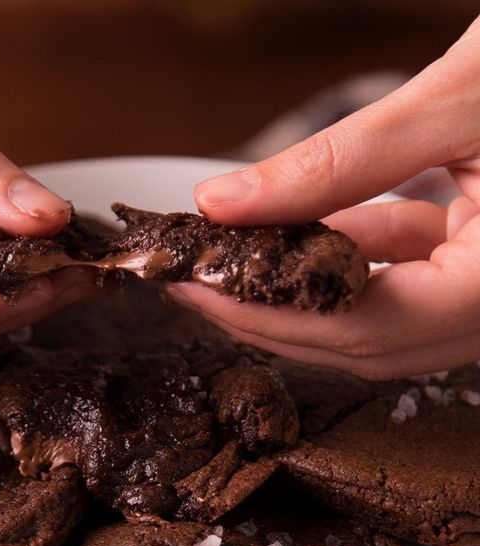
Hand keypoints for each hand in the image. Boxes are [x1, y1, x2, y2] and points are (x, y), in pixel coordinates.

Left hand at [168, 16, 479, 379]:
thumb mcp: (460, 101)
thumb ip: (337, 160)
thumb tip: (224, 201)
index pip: (364, 329)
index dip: (267, 314)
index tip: (195, 287)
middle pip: (363, 342)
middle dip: (269, 313)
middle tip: (195, 281)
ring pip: (379, 317)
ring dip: (301, 286)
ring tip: (232, 254)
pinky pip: (405, 278)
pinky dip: (349, 257)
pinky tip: (306, 226)